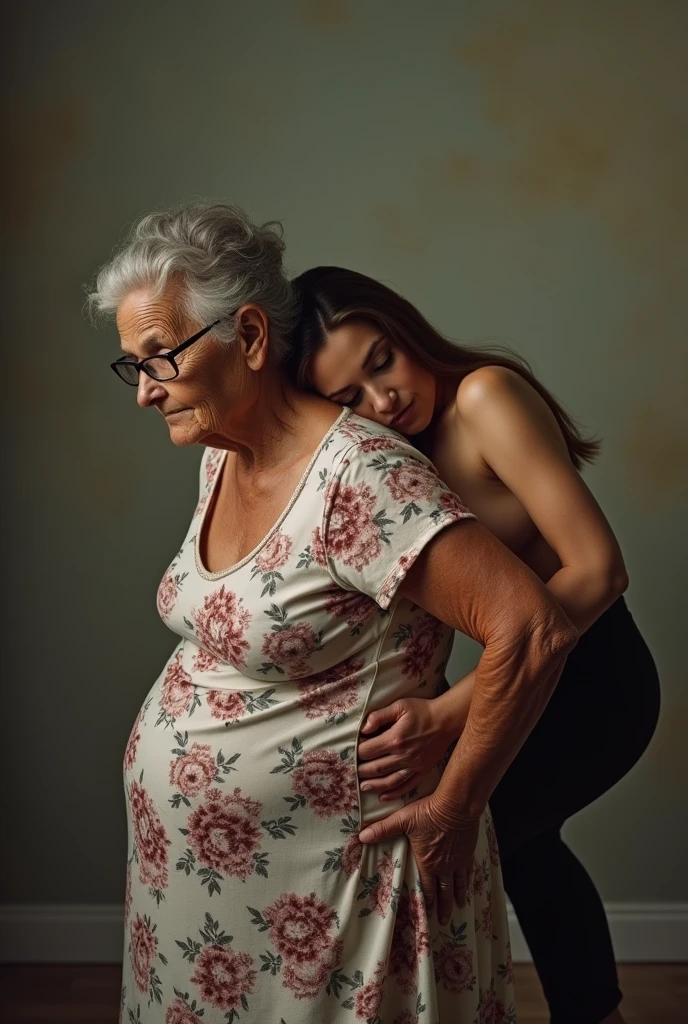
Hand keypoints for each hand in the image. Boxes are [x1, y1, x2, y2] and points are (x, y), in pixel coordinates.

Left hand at [358, 697, 453, 800]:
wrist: (447, 720)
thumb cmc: (422, 711)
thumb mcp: (399, 706)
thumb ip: (379, 716)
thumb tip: (363, 728)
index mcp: (395, 739)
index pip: (368, 751)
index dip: (357, 752)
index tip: (353, 751)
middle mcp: (403, 755)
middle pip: (375, 768)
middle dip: (361, 771)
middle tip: (352, 771)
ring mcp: (413, 765)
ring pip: (388, 780)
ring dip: (373, 785)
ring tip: (362, 787)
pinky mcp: (422, 771)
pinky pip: (406, 785)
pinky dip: (394, 793)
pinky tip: (383, 796)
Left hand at [358, 797, 480, 923]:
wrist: (457, 805)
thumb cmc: (429, 813)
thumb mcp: (403, 820)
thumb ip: (383, 829)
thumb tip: (362, 836)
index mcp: (427, 862)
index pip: (426, 887)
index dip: (426, 902)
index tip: (426, 915)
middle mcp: (444, 866)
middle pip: (444, 891)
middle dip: (442, 907)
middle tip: (443, 921)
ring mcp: (458, 860)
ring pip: (458, 884)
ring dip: (457, 896)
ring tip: (459, 906)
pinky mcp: (468, 851)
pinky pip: (468, 870)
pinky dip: (468, 880)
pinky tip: (469, 884)